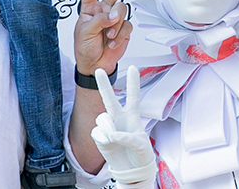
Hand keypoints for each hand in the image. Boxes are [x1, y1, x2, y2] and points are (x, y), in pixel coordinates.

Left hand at [74, 0, 133, 76]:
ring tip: (108, 36)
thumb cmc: (84, 48)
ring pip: (122, 10)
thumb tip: (113, 15)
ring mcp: (114, 19)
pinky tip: (113, 43)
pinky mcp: (124, 29)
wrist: (95, 65)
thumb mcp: (85, 32)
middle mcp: (103, 9)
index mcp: (89, 8)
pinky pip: (127, 26)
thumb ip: (99, 20)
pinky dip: (120, 35)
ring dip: (116, 24)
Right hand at [91, 66, 157, 188]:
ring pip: (102, 119)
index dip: (133, 82)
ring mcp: (108, 126)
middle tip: (98, 70)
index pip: (133, 97)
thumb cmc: (140, 154)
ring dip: (109, 129)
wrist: (131, 169)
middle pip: (109, 98)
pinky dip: (103, 139)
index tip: (133, 67)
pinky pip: (97, 132)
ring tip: (115, 140)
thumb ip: (128, 137)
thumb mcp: (141, 145)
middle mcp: (118, 118)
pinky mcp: (99, 136)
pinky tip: (109, 144)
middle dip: (103, 84)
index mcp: (132, 117)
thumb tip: (112, 134)